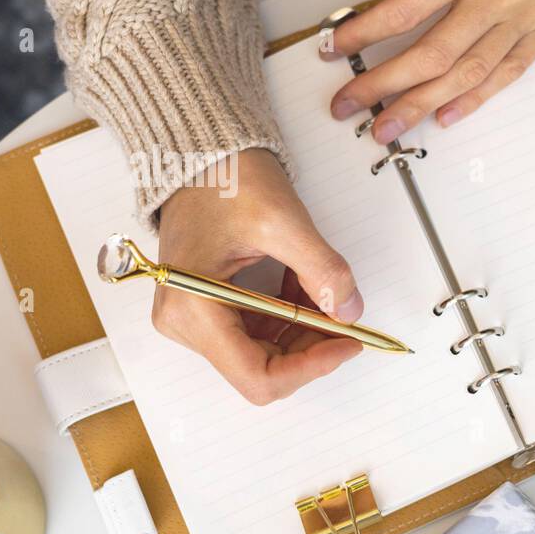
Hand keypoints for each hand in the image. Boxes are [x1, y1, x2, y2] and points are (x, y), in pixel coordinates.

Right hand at [153, 149, 363, 404]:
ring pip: (264, 354)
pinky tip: (304, 288)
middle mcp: (184, 323)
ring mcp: (194, 319)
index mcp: (192, 307)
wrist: (201, 157)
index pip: (258, 376)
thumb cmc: (226, 180)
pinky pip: (258, 333)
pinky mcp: (208, 311)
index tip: (348, 343)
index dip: (310, 368)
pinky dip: (291, 318)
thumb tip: (350, 312)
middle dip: (311, 348)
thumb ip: (322, 270)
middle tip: (344, 317)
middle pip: (262, 369)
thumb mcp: (284, 221)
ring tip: (323, 293)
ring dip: (304, 332)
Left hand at [325, 0, 534, 138]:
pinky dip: (476, 98)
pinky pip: (510, 72)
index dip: (364, 34)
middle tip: (349, 106)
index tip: (334, 49)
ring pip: (469, 74)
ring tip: (391, 126)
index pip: (406, 10)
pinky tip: (446, 115)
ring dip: (423, 105)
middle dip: (384, 86)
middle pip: (432, 54)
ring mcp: (530, 16)